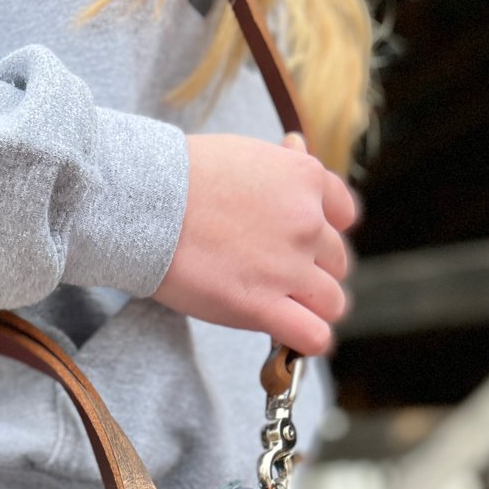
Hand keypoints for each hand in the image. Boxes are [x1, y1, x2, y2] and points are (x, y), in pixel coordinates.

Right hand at [152, 132, 356, 356]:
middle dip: (312, 270)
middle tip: (275, 274)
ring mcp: (287, 267)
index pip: (344, 214)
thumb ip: (278, 164)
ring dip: (312, 307)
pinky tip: (292, 336)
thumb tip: (295, 148)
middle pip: (336, 262)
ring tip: (285, 309)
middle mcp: (307, 222)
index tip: (302, 242)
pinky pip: (312, 336)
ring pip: (332, 302)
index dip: (323, 232)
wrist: (145, 202)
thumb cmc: (181, 175)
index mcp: (305, 178)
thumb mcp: (245, 152)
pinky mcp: (260, 305)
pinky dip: (307, 340)